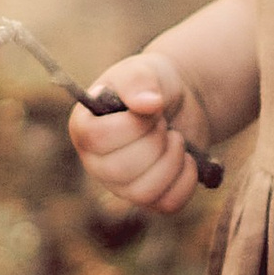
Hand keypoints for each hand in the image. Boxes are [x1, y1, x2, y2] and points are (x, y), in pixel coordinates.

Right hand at [69, 51, 205, 215]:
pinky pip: (167, 204)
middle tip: (164, 123)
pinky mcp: (149, 198)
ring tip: (176, 139)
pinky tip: (188, 158)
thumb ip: (140, 80)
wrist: (180, 101)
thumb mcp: (145, 70)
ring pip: (142, 192)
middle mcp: (96, 162)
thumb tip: (148, 104)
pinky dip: (186, 180)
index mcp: (84, 128)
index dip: (131, 125)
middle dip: (154, 142)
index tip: (151, 107)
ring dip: (171, 161)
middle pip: (120, 170)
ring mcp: (121, 185)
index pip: (96, 139)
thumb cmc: (152, 84)